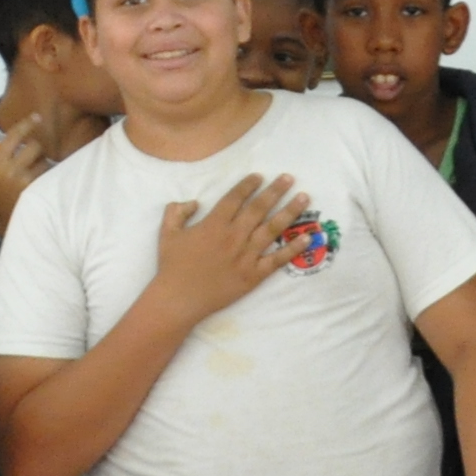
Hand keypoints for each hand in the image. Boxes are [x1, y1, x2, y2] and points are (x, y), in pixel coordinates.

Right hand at [0, 111, 55, 231]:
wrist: (1, 223)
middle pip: (35, 146)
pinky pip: (49, 176)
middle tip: (34, 161)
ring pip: (45, 162)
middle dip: (38, 151)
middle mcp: (11, 170)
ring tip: (36, 179)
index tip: (37, 117)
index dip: (26, 124)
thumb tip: (26, 138)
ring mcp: (26, 182)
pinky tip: (43, 186)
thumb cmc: (0, 196)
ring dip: (44, 166)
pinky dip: (49, 178)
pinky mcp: (38, 192)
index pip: (13, 135)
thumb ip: (8, 157)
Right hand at [145, 176, 312, 326]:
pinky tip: (307, 237)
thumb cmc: (172, 266)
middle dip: (275, 190)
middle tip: (289, 177)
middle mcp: (234, 236)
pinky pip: (277, 259)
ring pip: (273, 229)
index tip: (260, 176)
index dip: (248, 185)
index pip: (235, 198)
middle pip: (259, 208)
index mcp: (214, 224)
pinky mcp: (254, 275)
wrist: (179, 299)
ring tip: (305, 198)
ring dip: (290, 211)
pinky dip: (293, 248)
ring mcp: (246, 256)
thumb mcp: (167, 233)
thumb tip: (194, 202)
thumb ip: (177, 211)